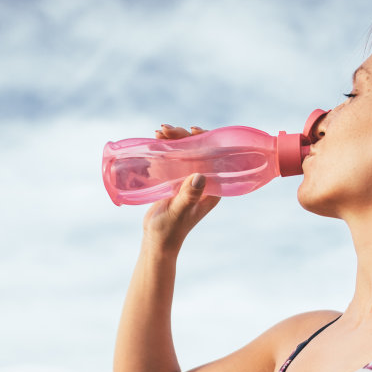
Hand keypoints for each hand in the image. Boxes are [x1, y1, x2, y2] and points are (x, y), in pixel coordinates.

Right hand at [142, 124, 219, 250]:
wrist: (156, 241)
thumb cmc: (169, 230)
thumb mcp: (179, 211)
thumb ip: (189, 195)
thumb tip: (200, 176)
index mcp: (213, 189)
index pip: (215, 157)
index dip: (206, 139)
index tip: (191, 131)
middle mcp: (205, 183)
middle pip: (199, 150)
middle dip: (184, 136)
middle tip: (165, 131)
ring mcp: (190, 181)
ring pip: (186, 152)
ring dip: (174, 140)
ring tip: (158, 133)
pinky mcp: (176, 181)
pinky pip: (175, 159)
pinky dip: (166, 148)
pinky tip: (156, 141)